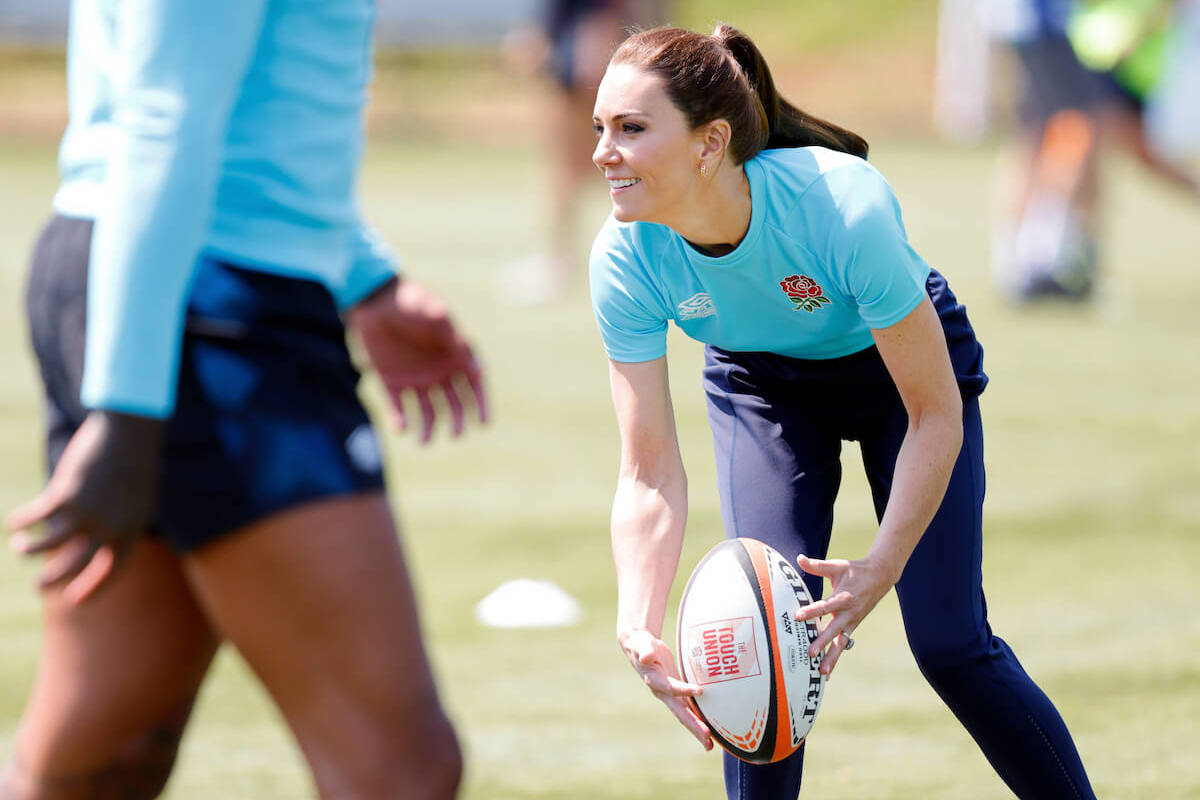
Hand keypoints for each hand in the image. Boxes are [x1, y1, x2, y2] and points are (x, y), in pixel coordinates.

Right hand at [7, 411, 163, 603]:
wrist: (130, 435)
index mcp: (131, 531)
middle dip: (53, 580)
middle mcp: (109, 528)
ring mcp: (88, 513)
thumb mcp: (134, 500)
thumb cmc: (133, 467)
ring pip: (48, 544)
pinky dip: (21, 521)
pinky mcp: (67, 494)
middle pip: (75, 565)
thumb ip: (118, 524)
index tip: (74, 601)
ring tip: (18, 547)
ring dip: (29, 549)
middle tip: (37, 588)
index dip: (93, 588)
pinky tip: (14, 522)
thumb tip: (95, 544)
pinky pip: (37, 515)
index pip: (113, 570)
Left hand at [347, 277, 487, 442]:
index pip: (474, 386)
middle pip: (453, 404)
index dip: (480, 406)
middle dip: (457, 421)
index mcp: (455, 355)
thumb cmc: (410, 302)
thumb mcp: (436, 316)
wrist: (373, 298)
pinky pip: (398, 406)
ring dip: (428, 427)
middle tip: (455, 435)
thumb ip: (455, 340)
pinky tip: (401, 428)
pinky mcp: (391, 381)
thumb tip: (480, 370)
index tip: (482, 423)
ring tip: (424, 442)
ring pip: (427, 411)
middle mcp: (438, 371)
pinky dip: (400, 419)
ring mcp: (415, 378)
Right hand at [618, 627, 712, 750]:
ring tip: (709, 745)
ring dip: (696, 729)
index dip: (683, 690)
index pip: (671, 688)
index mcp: (654, 680)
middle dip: (693, 726)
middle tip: (707, 740)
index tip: (699, 689)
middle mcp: (662, 692)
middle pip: (679, 712)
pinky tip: (708, 728)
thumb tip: (646, 657)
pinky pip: (688, 708)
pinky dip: (697, 718)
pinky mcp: (676, 692)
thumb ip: (644, 651)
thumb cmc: (640, 644)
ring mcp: (670, 694)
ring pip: (684, 714)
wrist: (639, 648)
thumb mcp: (641, 645)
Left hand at [795, 554, 896, 678]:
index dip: (812, 611)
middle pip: (834, 630)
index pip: (826, 605)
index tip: (799, 616)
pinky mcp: (853, 627)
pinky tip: (826, 670)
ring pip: (841, 643)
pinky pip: (843, 644)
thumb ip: (817, 566)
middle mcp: (849, 613)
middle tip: (810, 653)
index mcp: (844, 597)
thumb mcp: (837, 566)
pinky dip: (836, 656)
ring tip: (822, 672)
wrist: (881, 576)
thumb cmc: (855, 570)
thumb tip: (799, 558)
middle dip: (822, 642)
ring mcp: (852, 622)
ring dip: (832, 658)